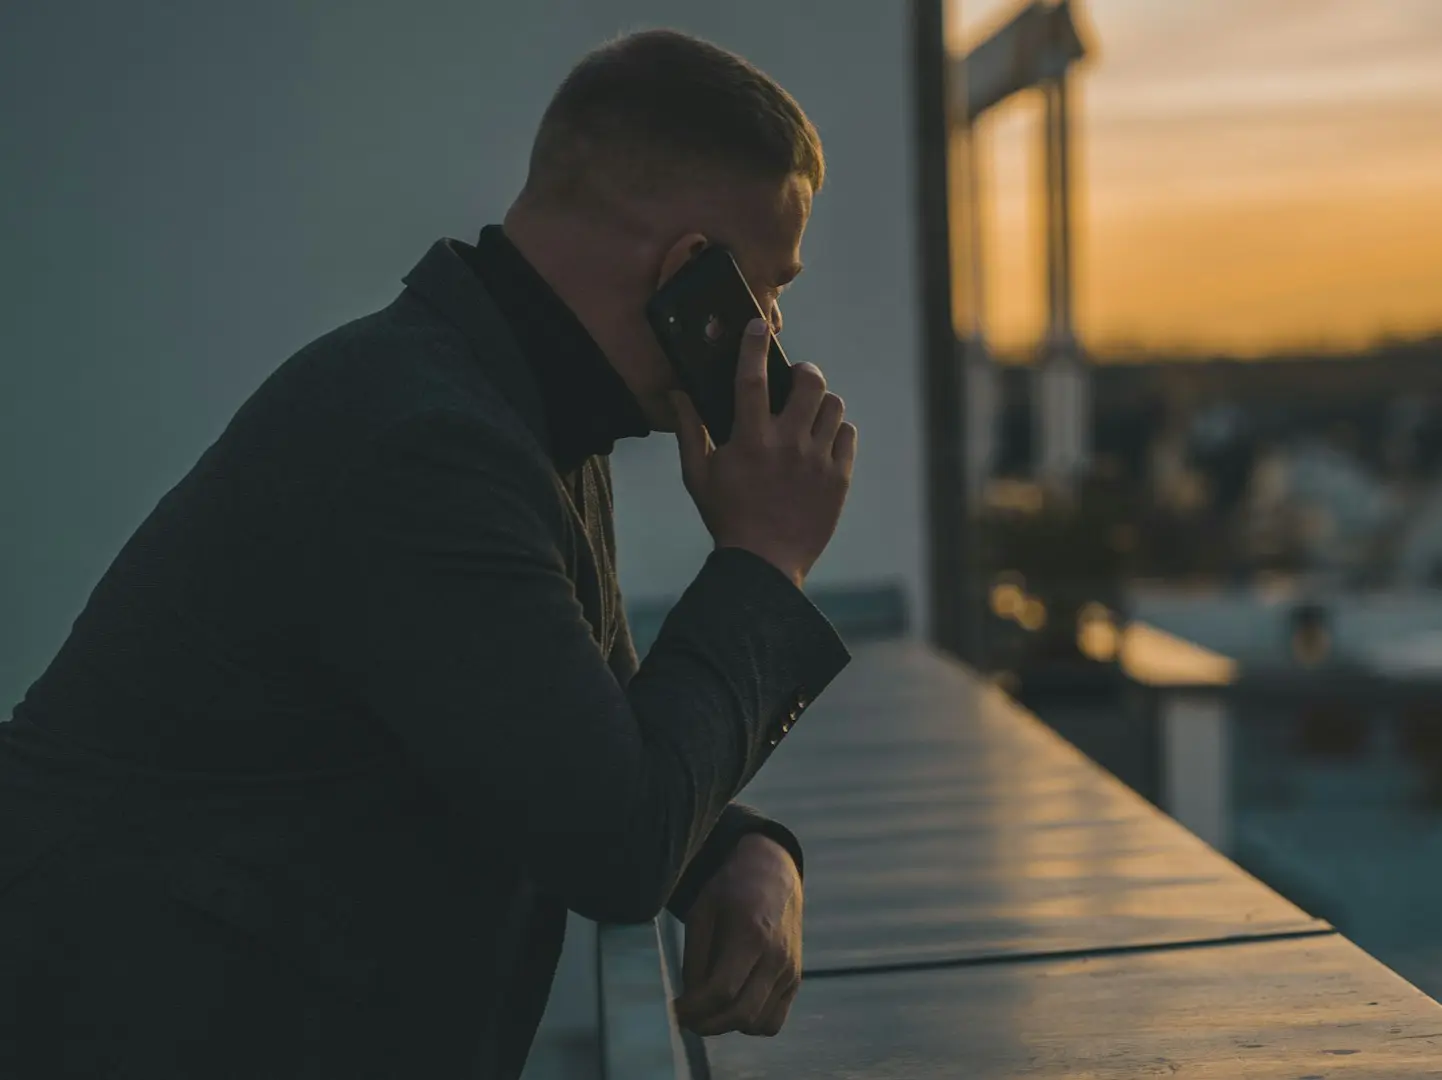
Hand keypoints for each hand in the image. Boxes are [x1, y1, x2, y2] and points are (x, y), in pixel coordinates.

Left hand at [672, 834, 803, 1036]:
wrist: (773, 874)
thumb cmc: (731, 888)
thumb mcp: (702, 912)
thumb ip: (695, 958)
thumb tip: (690, 999)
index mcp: (751, 935)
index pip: (722, 991)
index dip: (695, 1009)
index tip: (676, 1011)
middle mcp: (776, 958)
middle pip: (742, 1014)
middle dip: (708, 1024)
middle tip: (688, 1019)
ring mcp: (790, 971)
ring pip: (759, 1024)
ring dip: (730, 1026)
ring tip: (711, 1010)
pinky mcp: (796, 979)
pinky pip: (774, 1020)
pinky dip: (752, 1023)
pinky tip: (735, 1006)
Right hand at [673, 318, 856, 588]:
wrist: (764, 565)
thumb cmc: (726, 518)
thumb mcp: (698, 476)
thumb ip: (689, 430)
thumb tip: (676, 393)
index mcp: (749, 441)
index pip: (752, 379)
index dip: (754, 347)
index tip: (757, 326)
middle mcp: (787, 446)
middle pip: (809, 383)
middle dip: (803, 372)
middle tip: (796, 379)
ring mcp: (816, 462)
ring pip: (833, 406)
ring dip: (820, 403)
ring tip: (808, 414)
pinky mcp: (838, 479)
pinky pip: (847, 435)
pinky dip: (836, 431)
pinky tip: (821, 441)